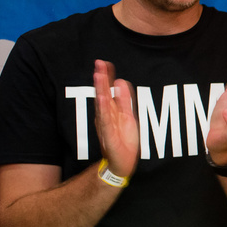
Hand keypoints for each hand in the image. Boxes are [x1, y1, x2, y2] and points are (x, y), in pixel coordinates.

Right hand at [93, 60, 138, 177]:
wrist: (122, 163)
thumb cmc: (124, 141)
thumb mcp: (128, 116)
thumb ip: (125, 100)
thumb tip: (121, 81)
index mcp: (111, 111)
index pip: (107, 90)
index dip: (106, 77)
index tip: (104, 63)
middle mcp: (106, 116)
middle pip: (102, 94)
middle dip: (101, 79)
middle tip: (99, 63)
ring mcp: (106, 125)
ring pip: (102, 105)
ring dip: (100, 91)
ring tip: (99, 76)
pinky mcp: (109, 135)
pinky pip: (106, 121)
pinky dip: (104, 110)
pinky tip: (102, 99)